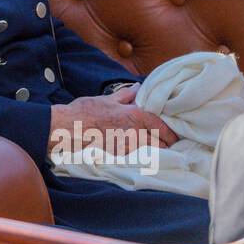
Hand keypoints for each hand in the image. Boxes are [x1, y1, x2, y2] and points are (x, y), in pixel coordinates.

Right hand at [50, 87, 177, 152]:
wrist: (68, 128)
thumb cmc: (86, 111)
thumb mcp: (107, 98)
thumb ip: (126, 95)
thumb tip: (138, 87)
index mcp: (134, 114)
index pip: (161, 125)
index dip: (171, 132)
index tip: (174, 136)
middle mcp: (134, 131)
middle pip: (160, 143)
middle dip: (165, 144)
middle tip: (168, 144)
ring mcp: (127, 145)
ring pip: (151, 152)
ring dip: (155, 151)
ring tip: (157, 150)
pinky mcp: (119, 155)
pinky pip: (137, 157)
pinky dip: (142, 156)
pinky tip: (140, 153)